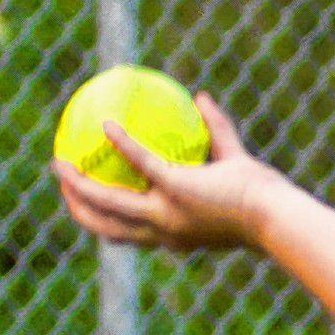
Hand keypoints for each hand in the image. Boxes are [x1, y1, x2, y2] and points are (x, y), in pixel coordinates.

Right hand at [53, 94, 274, 253]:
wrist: (275, 214)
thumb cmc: (262, 198)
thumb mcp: (235, 165)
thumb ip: (217, 131)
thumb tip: (203, 97)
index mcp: (172, 234)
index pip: (129, 237)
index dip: (104, 225)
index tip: (87, 208)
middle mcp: (163, 231)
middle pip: (107, 229)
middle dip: (79, 211)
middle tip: (62, 188)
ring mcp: (166, 212)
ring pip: (108, 205)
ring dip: (79, 186)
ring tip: (59, 162)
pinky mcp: (176, 189)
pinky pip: (140, 162)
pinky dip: (121, 143)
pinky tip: (105, 122)